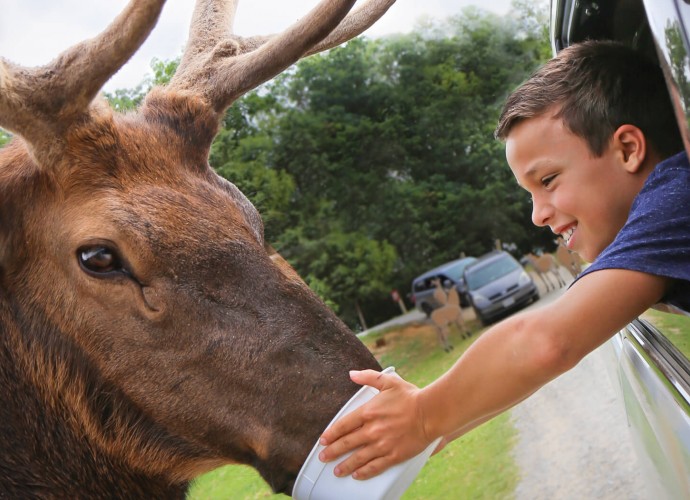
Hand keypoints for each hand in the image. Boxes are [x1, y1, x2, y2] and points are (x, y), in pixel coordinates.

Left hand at [318, 369, 434, 479]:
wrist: (431, 412)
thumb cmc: (411, 396)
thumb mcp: (389, 381)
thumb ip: (368, 377)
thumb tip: (352, 374)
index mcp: (368, 412)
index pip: (343, 425)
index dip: (331, 434)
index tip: (323, 440)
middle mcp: (372, 430)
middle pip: (347, 443)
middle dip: (332, 452)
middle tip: (323, 457)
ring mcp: (382, 444)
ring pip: (358, 458)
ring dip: (345, 465)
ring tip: (336, 471)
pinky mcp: (394, 455)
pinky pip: (375, 466)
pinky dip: (364, 472)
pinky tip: (357, 475)